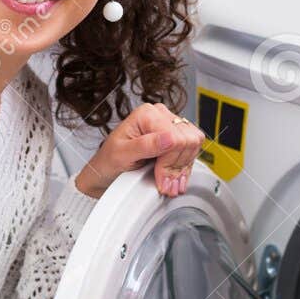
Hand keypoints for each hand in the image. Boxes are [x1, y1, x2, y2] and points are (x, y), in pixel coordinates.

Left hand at [74, 102, 206, 199]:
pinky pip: (192, 151)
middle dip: (177, 166)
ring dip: (183, 169)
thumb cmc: (109, 161)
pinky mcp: (175, 138)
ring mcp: (170, 126)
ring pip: (193, 146)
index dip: (170, 161)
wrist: (106, 172)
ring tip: (170, 184)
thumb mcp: (122, 154)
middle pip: (188, 140)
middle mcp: (161, 115)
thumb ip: (146, 145)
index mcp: (148, 114)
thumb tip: (169, 138)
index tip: (160, 177)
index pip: (176, 136)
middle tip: (165, 183)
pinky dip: (185, 168)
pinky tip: (176, 180)